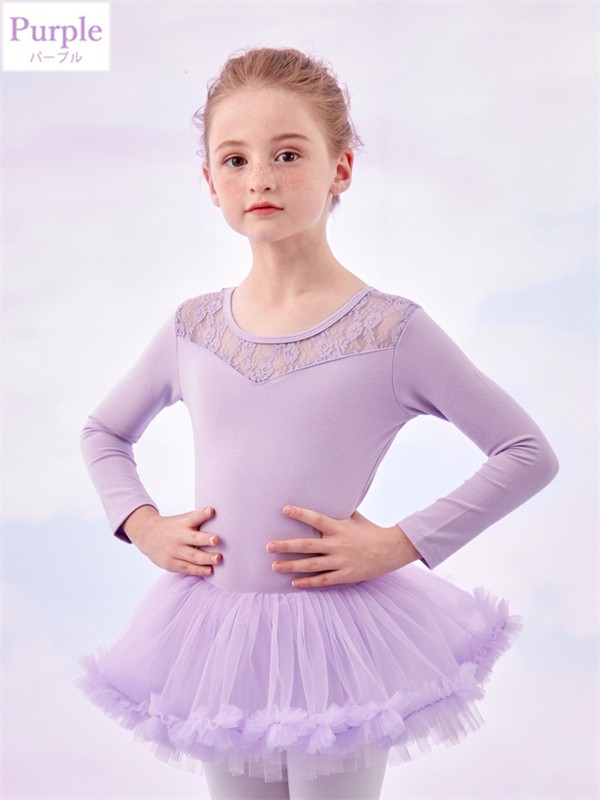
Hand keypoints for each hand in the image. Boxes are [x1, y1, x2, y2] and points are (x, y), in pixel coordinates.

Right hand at [123, 505, 220, 576]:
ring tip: (218, 559)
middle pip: (193, 538)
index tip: (211, 510)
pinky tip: (210, 570)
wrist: (147, 535)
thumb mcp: (183, 519)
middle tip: (216, 539)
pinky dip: (198, 570)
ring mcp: (174, 551)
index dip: (203, 514)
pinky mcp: (171, 563)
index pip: (194, 517)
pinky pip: (187, 568)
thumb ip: (200, 521)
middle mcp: (179, 536)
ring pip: (192, 556)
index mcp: (183, 523)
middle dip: (205, 539)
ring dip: (206, 558)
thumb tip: (227, 518)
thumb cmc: (175, 527)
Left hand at [266, 505, 420, 588]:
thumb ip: (340, 511)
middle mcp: (338, 544)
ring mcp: (341, 561)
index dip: (300, 514)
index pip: (316, 519)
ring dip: (291, 566)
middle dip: (286, 546)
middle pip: (307, 545)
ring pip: (311, 565)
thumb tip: (330, 496)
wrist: (392, 549)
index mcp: (339, 528)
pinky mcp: (346, 575)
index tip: (284, 509)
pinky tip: (294, 583)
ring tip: (274, 566)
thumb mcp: (355, 518)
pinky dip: (308, 582)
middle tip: (268, 546)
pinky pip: (323, 580)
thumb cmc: (371, 531)